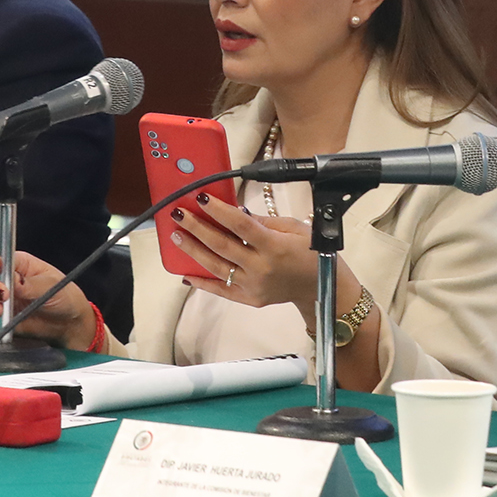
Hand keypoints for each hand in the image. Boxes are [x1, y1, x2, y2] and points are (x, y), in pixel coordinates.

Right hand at [0, 249, 97, 350]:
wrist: (70, 323)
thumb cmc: (65, 296)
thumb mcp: (50, 286)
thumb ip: (30, 285)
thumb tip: (13, 282)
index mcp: (20, 265)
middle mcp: (9, 282)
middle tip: (2, 295)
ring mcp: (6, 301)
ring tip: (0, 311)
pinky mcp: (5, 320)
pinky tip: (1, 326)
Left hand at [169, 194, 317, 313]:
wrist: (320, 287)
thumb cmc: (310, 252)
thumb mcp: (294, 228)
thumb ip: (263, 221)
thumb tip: (234, 212)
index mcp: (274, 246)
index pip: (240, 225)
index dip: (218, 211)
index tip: (201, 197)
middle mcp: (260, 268)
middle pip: (222, 245)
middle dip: (197, 228)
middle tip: (179, 214)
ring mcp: (253, 286)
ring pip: (216, 267)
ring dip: (193, 250)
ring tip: (177, 236)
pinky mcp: (249, 299)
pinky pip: (221, 291)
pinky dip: (202, 283)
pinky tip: (185, 273)